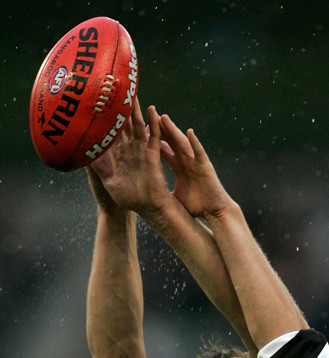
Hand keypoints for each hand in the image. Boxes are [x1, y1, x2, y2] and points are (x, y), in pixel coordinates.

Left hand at [89, 101, 169, 219]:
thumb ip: (98, 166)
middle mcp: (130, 148)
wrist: (146, 208)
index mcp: (118, 153)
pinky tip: (154, 111)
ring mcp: (142, 150)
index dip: (105, 117)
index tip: (99, 101)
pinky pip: (154, 136)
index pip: (111, 130)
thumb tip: (83, 151)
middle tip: (117, 88)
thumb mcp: (107, 180)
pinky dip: (154, 124)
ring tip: (133, 92)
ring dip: (136, 110)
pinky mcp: (153, 155)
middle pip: (125, 123)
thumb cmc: (127, 198)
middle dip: (121, 107)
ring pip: (138, 125)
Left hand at [158, 113, 232, 220]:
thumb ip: (164, 190)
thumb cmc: (197, 206)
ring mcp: (196, 162)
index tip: (141, 131)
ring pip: (183, 142)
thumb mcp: (174, 196)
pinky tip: (189, 132)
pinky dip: (195, 142)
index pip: (164, 150)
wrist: (214, 212)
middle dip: (161, 129)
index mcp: (179, 166)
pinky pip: (199, 152)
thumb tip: (148, 194)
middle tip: (149, 116)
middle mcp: (186, 161)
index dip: (153, 141)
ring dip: (174, 130)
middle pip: (171, 141)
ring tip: (163, 118)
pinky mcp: (205, 166)